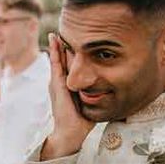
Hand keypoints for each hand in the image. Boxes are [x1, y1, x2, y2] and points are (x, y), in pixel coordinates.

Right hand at [40, 34, 93, 158]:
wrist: (72, 132)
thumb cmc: (83, 120)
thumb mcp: (91, 101)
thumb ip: (96, 93)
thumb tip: (111, 89)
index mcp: (69, 85)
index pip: (70, 66)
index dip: (72, 54)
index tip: (76, 42)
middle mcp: (62, 82)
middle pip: (63, 60)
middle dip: (63, 47)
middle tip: (64, 31)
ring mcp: (57, 82)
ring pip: (58, 59)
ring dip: (57, 46)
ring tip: (56, 33)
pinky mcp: (57, 84)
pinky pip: (55, 64)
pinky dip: (54, 52)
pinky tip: (54, 41)